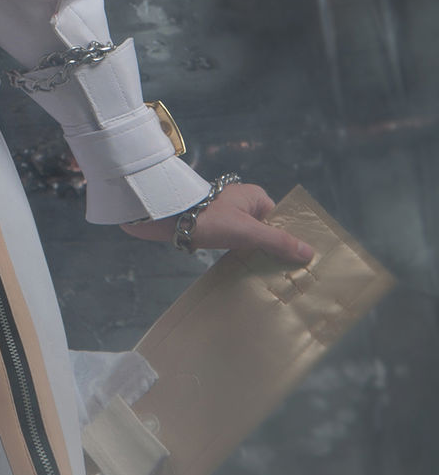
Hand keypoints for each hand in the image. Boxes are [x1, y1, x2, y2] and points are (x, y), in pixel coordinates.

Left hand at [120, 181, 313, 263]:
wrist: (166, 217)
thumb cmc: (208, 218)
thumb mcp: (247, 232)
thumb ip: (277, 242)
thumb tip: (308, 252)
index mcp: (255, 197)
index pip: (280, 221)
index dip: (289, 240)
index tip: (299, 262)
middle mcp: (242, 204)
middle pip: (266, 231)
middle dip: (271, 251)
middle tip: (284, 275)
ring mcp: (227, 215)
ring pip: (249, 239)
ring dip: (254, 255)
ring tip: (266, 277)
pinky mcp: (213, 227)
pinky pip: (233, 243)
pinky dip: (238, 255)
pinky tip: (244, 271)